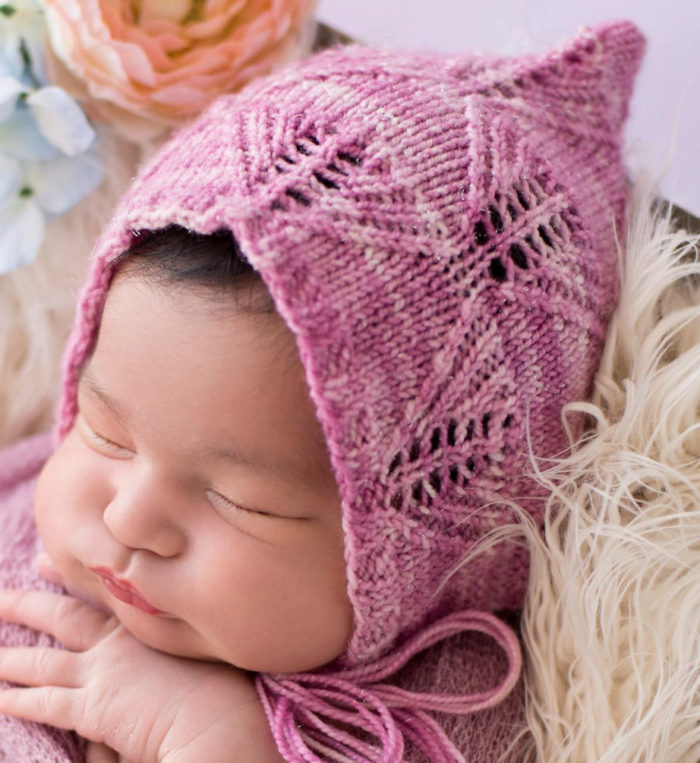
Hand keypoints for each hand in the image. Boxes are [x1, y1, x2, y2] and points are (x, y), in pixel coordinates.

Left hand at [0, 590, 280, 761]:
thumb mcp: (200, 650)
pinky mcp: (94, 706)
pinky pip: (49, 703)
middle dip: (29, 603)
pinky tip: (5, 700)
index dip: (71, 576)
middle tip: (2, 593)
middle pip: (63, 617)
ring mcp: (104, 672)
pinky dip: (24, 701)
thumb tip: (158, 646)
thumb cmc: (223, 685)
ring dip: (14, 658)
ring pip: (46, 661)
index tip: (47, 560)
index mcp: (147, 622)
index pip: (101, 592)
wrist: (219, 716)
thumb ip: (171, 646)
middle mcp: (120, 641)